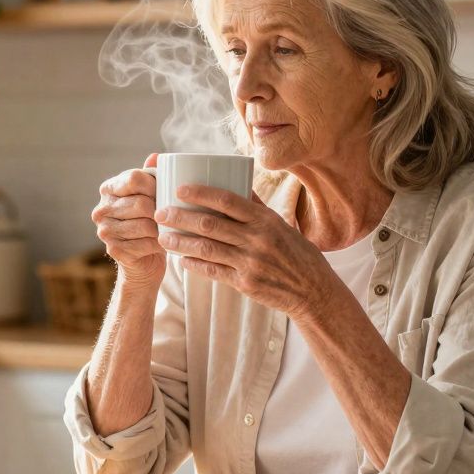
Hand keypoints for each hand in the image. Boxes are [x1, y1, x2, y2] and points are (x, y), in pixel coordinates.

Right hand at [92, 153, 164, 286]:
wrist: (143, 259)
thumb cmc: (148, 221)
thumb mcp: (149, 195)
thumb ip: (151, 176)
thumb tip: (156, 156)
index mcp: (108, 189)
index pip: (134, 178)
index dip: (155, 185)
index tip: (165, 192)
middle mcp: (101, 209)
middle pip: (141, 203)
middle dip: (160, 210)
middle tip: (170, 215)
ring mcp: (105, 231)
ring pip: (145, 225)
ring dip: (161, 229)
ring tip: (167, 229)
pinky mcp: (114, 250)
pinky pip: (145, 244)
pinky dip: (159, 244)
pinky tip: (161, 244)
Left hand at [154, 184, 329, 318]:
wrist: (313, 291)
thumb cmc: (297, 254)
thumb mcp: (282, 225)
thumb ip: (258, 207)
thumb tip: (239, 182)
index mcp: (266, 221)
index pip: (228, 201)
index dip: (201, 194)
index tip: (179, 189)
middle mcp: (257, 240)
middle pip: (211, 224)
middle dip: (181, 217)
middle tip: (160, 213)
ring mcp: (250, 263)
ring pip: (207, 249)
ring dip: (180, 242)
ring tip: (162, 237)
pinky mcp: (245, 283)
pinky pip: (213, 271)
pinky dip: (194, 265)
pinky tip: (181, 260)